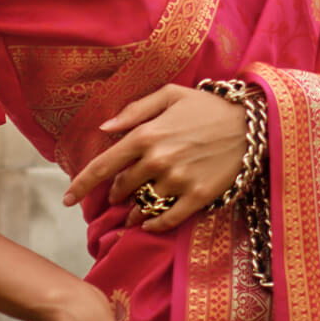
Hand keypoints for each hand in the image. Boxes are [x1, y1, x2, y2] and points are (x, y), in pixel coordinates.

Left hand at [63, 84, 247, 231]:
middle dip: (116, 193)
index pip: (103, 166)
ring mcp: (179, 181)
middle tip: (120, 192)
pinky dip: (155, 225)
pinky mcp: (198, 197)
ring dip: (134, 212)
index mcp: (146, 135)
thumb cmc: (208, 106)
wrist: (252, 123)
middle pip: (122, 188)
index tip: (67, 200)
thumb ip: (135, 110)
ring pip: (143, 206)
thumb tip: (104, 127)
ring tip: (133, 213)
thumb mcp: (170, 95)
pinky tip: (149, 224)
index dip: (81, 185)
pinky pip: (168, 220)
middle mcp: (158, 160)